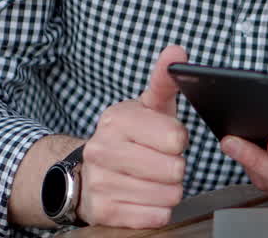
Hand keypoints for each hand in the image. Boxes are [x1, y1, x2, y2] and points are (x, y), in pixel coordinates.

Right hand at [78, 45, 189, 227]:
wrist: (88, 172)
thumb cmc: (132, 136)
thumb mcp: (149, 106)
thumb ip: (165, 80)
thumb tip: (177, 51)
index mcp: (117, 119)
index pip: (177, 138)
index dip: (179, 141)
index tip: (166, 139)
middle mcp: (102, 150)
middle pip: (174, 170)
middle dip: (175, 168)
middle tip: (159, 161)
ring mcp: (100, 182)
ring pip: (168, 195)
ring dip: (168, 190)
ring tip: (152, 179)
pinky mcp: (103, 212)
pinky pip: (155, 217)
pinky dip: (158, 210)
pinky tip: (145, 198)